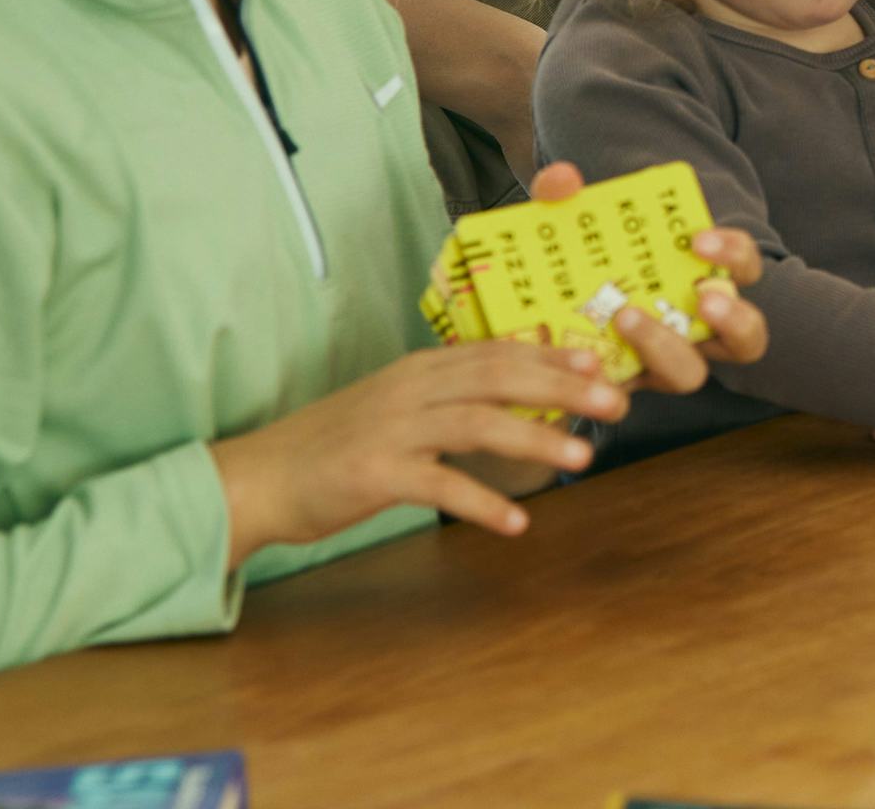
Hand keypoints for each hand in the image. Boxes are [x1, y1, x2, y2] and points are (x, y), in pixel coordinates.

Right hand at [211, 341, 632, 557]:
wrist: (257, 479)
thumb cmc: (334, 447)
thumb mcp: (395, 408)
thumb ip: (448, 399)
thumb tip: (514, 401)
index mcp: (419, 370)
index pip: (497, 352)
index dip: (552, 354)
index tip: (600, 361)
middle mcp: (410, 390)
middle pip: (499, 377)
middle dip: (563, 386)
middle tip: (617, 401)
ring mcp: (391, 429)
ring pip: (477, 422)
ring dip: (536, 439)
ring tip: (582, 457)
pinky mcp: (373, 473)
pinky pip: (438, 484)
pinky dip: (481, 502)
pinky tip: (516, 524)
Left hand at [525, 161, 769, 386]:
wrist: (522, 310)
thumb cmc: (567, 258)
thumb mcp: (564, 221)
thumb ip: (561, 196)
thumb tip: (563, 179)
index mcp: (696, 279)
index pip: (742, 267)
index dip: (733, 254)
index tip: (697, 241)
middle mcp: (692, 327)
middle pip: (747, 338)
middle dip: (734, 319)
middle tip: (700, 298)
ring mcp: (659, 363)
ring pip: (692, 375)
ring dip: (667, 349)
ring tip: (628, 320)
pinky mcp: (619, 387)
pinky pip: (628, 393)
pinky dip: (606, 379)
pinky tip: (580, 358)